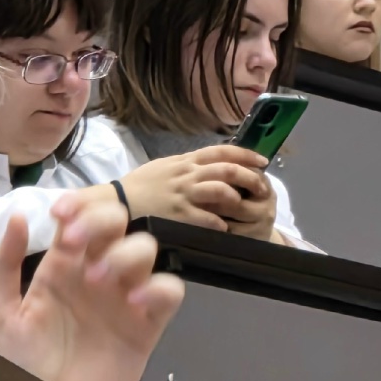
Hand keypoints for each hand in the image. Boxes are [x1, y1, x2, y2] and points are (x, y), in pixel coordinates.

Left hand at [0, 194, 184, 380]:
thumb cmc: (23, 368)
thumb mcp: (0, 315)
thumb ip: (5, 266)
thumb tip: (18, 217)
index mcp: (64, 266)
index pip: (79, 218)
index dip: (77, 205)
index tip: (61, 214)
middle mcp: (97, 273)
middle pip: (118, 222)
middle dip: (101, 221)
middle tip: (78, 242)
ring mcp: (125, 296)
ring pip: (146, 247)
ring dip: (125, 254)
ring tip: (99, 279)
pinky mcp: (148, 323)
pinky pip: (170, 291)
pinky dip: (158, 289)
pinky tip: (134, 303)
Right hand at [122, 146, 273, 234]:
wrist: (116, 203)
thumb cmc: (138, 186)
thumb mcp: (163, 166)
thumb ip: (185, 164)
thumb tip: (204, 162)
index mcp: (186, 161)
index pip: (222, 151)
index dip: (247, 154)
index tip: (263, 160)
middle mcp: (188, 174)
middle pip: (228, 170)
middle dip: (250, 177)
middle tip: (262, 187)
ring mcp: (185, 195)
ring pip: (222, 190)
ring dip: (238, 199)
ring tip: (245, 207)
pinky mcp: (180, 215)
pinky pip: (209, 219)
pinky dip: (221, 223)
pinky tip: (226, 228)